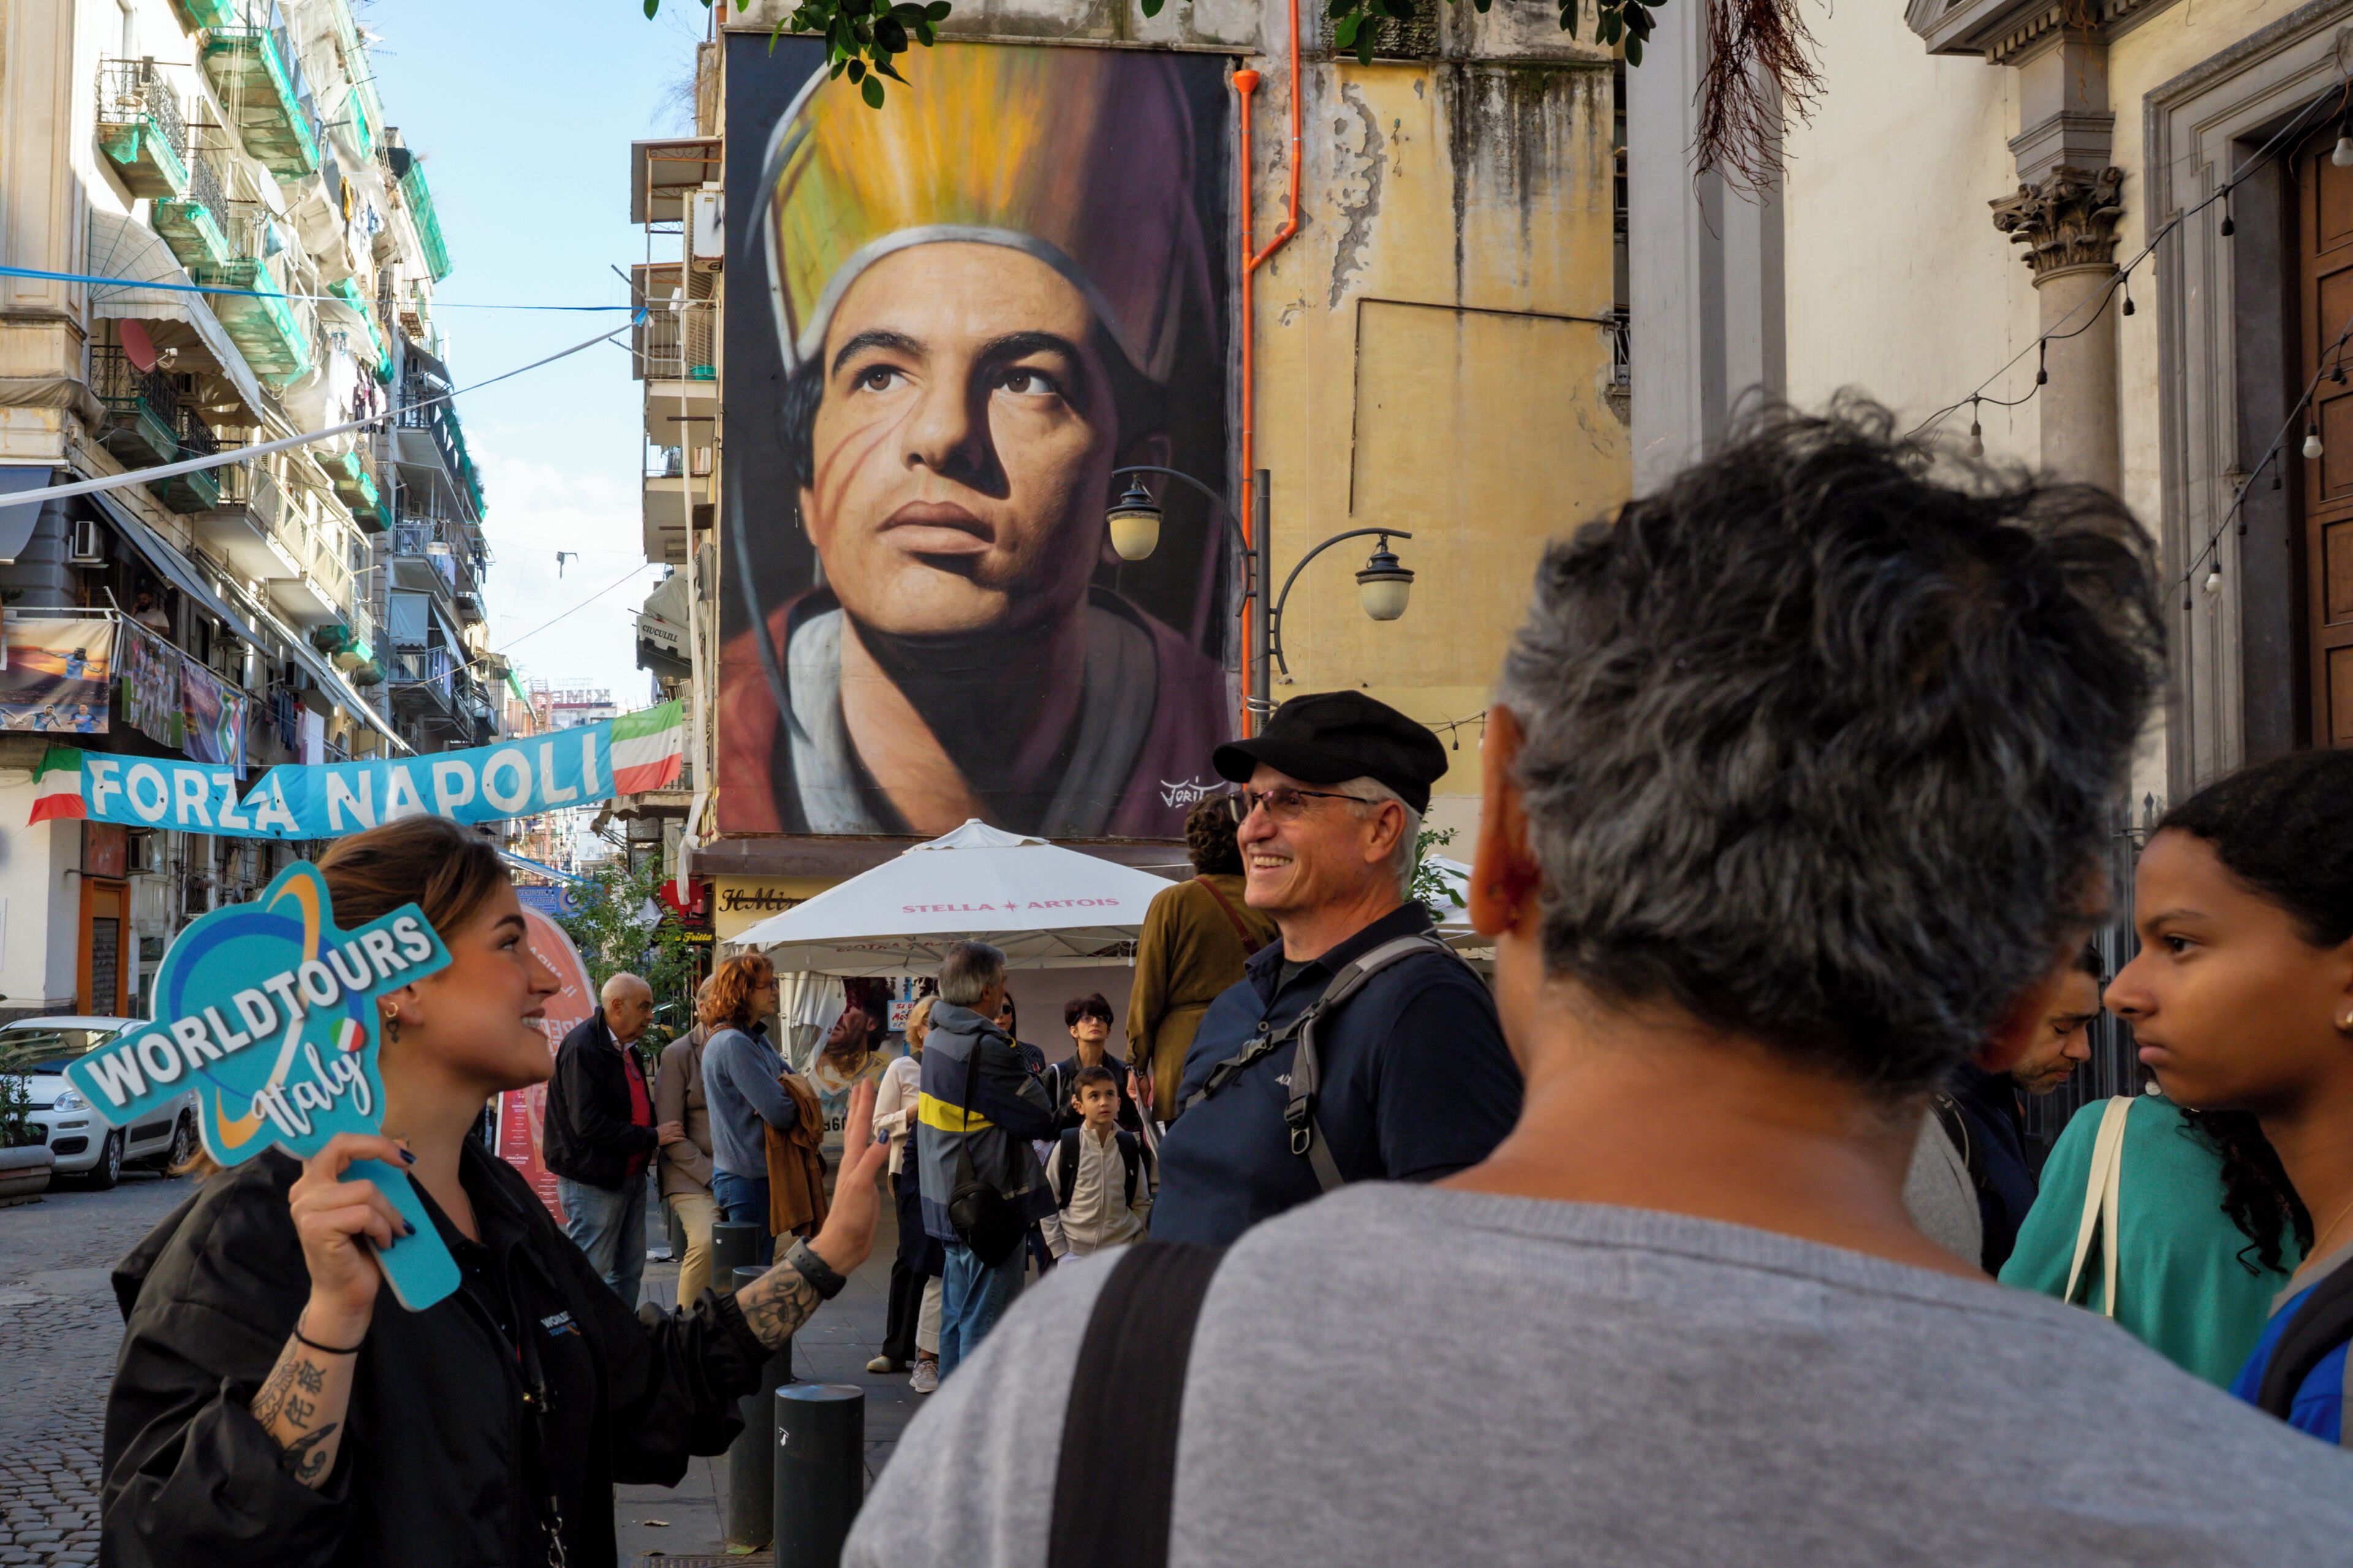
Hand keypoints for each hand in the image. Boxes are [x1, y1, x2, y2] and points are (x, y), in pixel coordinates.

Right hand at [288, 1132, 412, 1339]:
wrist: (347, 1294)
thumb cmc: (361, 1249)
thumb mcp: (373, 1206)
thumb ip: (381, 1176)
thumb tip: (402, 1142)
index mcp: (314, 1181)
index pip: (339, 1142)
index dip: (372, 1139)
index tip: (402, 1153)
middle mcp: (303, 1190)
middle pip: (343, 1149)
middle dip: (379, 1151)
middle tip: (406, 1166)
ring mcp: (306, 1209)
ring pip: (365, 1190)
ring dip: (389, 1212)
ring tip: (393, 1232)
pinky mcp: (316, 1228)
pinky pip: (364, 1214)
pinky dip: (383, 1228)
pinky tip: (383, 1243)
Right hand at [656, 1120, 684, 1145]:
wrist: (652, 1137)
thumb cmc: (655, 1132)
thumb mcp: (661, 1126)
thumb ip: (666, 1125)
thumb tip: (671, 1125)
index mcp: (667, 1125)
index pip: (676, 1122)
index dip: (681, 1124)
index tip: (682, 1127)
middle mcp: (669, 1129)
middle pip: (679, 1128)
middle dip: (682, 1130)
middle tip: (683, 1132)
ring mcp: (670, 1134)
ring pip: (680, 1133)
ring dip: (683, 1134)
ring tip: (684, 1136)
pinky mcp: (670, 1140)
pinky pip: (678, 1139)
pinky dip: (682, 1139)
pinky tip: (684, 1139)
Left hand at [808, 1079, 886, 1276]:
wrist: (844, 1243)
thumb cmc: (849, 1215)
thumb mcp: (860, 1185)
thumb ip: (871, 1159)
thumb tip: (884, 1133)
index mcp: (852, 1159)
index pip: (859, 1125)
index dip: (863, 1104)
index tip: (866, 1082)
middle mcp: (854, 1161)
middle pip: (856, 1128)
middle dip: (860, 1106)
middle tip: (863, 1085)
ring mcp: (859, 1172)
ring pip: (861, 1139)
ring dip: (862, 1120)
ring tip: (865, 1105)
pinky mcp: (865, 1184)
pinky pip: (870, 1154)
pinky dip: (872, 1142)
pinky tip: (876, 1142)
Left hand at [1130, 1068, 1153, 1111]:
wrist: (1139, 1072)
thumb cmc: (1144, 1080)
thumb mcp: (1147, 1090)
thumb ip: (1146, 1098)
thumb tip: (1146, 1106)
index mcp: (1142, 1095)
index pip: (1142, 1103)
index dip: (1144, 1108)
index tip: (1146, 1113)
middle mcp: (1137, 1095)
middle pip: (1138, 1103)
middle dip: (1140, 1107)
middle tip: (1143, 1113)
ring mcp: (1133, 1093)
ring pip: (1135, 1100)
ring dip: (1138, 1104)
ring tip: (1141, 1108)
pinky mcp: (1129, 1091)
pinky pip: (1132, 1096)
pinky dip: (1135, 1098)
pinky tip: (1138, 1099)